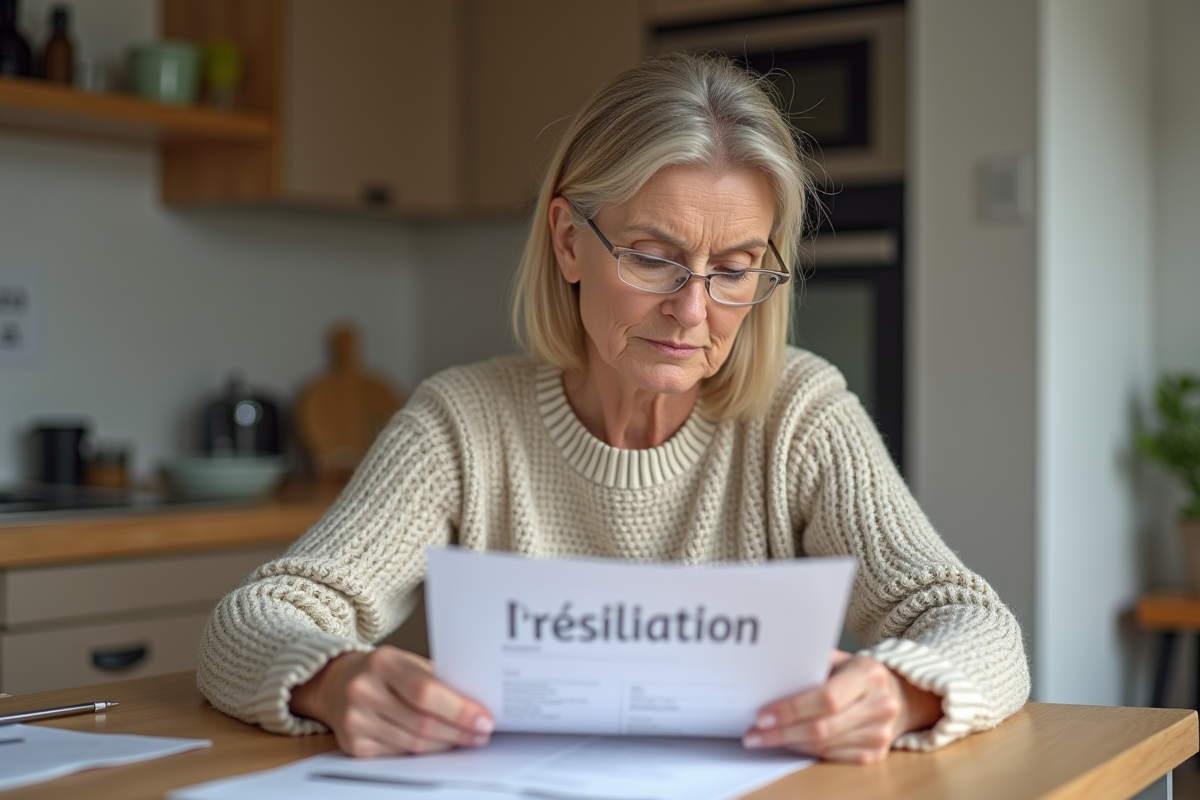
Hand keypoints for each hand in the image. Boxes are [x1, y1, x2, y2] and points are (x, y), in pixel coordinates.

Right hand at [289, 645, 493, 756]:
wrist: (336, 682)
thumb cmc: (381, 671)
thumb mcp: (407, 661)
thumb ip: (437, 679)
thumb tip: (476, 702)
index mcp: (383, 662)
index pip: (426, 692)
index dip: (459, 710)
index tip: (483, 719)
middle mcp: (364, 691)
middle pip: (422, 723)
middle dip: (459, 731)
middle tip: (481, 733)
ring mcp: (355, 721)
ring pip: (414, 744)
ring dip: (447, 744)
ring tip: (467, 739)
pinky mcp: (354, 745)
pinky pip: (399, 755)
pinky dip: (425, 753)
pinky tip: (440, 745)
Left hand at [743, 650, 941, 762]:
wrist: (900, 696)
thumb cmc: (858, 674)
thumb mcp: (841, 659)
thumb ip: (812, 665)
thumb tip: (769, 675)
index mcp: (869, 674)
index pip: (826, 698)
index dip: (792, 709)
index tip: (762, 715)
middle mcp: (880, 705)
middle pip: (823, 727)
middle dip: (782, 733)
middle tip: (753, 734)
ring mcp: (880, 734)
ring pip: (824, 746)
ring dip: (789, 744)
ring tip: (762, 739)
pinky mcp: (875, 755)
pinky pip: (831, 756)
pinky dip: (805, 751)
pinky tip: (788, 743)